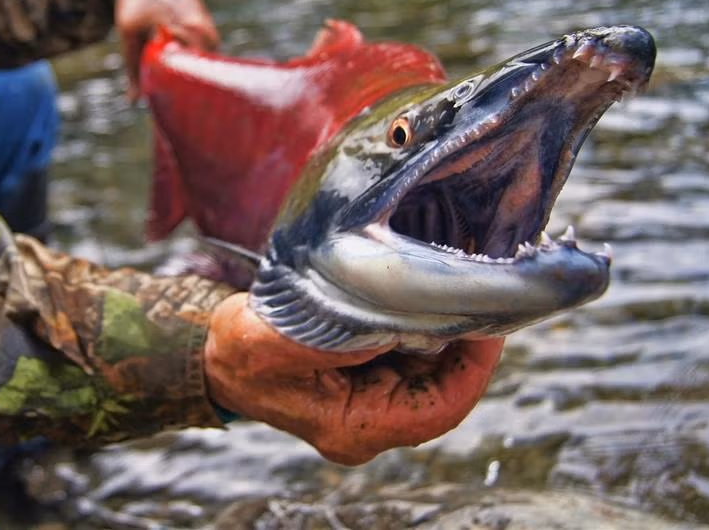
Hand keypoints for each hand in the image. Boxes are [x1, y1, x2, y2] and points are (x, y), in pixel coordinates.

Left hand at [115, 0, 218, 100]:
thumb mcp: (129, 33)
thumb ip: (133, 68)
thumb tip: (134, 101)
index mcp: (191, 36)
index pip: (188, 79)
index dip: (176, 98)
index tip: (166, 113)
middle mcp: (207, 37)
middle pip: (197, 77)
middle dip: (181, 93)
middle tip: (164, 109)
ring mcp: (209, 35)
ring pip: (197, 69)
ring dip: (183, 80)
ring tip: (167, 93)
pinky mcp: (207, 34)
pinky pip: (198, 59)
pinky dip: (185, 68)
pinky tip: (172, 75)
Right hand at [204, 293, 504, 465]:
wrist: (218, 357)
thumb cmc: (242, 352)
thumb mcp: (279, 340)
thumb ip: (340, 334)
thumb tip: (405, 317)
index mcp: (356, 427)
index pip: (441, 406)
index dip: (475, 364)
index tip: (489, 317)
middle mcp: (372, 423)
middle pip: (445, 386)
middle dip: (466, 339)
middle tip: (477, 286)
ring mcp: (374, 403)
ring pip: (434, 369)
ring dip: (447, 329)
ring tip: (455, 281)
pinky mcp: (372, 380)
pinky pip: (416, 356)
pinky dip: (426, 326)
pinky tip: (426, 292)